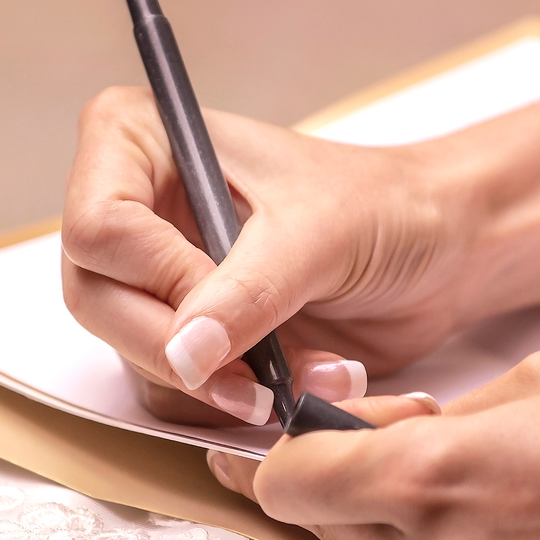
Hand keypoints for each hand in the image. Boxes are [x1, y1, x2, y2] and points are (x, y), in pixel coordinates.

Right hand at [61, 86, 477, 423]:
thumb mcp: (319, 234)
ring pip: (134, 354)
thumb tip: (187, 352)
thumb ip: (249, 289)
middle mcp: (136, 206)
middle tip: (254, 371)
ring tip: (309, 366)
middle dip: (180, 347)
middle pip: (97, 299)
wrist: (443, 247)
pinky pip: (180, 389)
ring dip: (224, 381)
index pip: (97, 225)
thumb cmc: (385, 204)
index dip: (157, 276)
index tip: (221, 299)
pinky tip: (307, 376)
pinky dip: (242, 398)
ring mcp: (158, 273)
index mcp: (142, 141)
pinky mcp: (191, 332)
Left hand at [203, 347, 539, 539]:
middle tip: (356, 433)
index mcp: (434, 481)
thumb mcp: (535, 380)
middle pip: (326, 532)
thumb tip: (376, 430)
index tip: (260, 434)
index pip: (289, 486)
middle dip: (326, 484)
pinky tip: (515, 506)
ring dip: (395, 518)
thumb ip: (436, 419)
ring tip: (465, 460)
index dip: (265, 456)